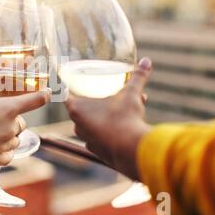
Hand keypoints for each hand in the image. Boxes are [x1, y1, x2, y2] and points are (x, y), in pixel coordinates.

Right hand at [0, 88, 49, 165]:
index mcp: (8, 108)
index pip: (35, 100)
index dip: (44, 95)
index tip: (48, 94)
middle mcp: (11, 127)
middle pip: (21, 123)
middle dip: (12, 120)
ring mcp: (5, 144)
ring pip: (15, 139)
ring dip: (8, 135)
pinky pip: (9, 154)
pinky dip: (4, 150)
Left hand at [65, 58, 152, 179]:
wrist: (131, 149)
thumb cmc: (124, 117)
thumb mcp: (131, 94)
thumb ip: (138, 77)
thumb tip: (147, 61)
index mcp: (77, 109)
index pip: (67, 96)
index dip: (70, 89)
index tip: (74, 85)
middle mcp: (78, 125)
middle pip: (83, 110)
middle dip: (100, 101)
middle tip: (115, 95)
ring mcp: (87, 140)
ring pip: (94, 124)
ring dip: (108, 116)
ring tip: (128, 110)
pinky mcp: (98, 152)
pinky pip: (102, 138)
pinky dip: (112, 131)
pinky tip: (127, 127)